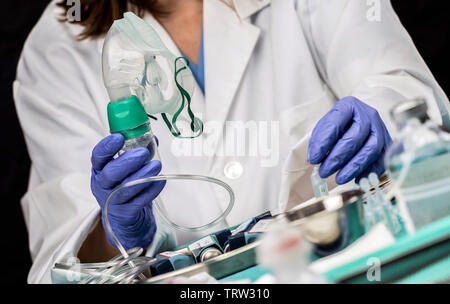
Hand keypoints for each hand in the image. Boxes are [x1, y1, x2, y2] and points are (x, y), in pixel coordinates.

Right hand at [90, 134, 164, 249]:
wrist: (125, 217)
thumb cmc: (125, 185)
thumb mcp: (126, 167)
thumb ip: (137, 151)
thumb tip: (152, 138)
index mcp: (100, 170)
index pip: (98, 157)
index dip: (107, 147)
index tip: (119, 137)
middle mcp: (103, 186)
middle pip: (110, 174)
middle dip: (127, 162)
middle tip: (143, 152)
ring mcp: (113, 201)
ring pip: (125, 189)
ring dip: (142, 175)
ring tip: (156, 165)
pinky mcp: (126, 213)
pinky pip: (139, 201)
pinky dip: (151, 190)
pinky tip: (160, 180)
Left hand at [308, 96, 391, 183]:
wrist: (358, 120)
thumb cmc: (339, 124)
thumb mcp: (326, 126)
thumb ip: (320, 140)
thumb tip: (316, 159)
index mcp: (349, 106)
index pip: (335, 124)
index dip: (323, 143)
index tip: (313, 159)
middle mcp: (368, 115)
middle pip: (354, 139)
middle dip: (337, 159)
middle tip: (324, 172)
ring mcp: (380, 128)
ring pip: (370, 150)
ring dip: (353, 168)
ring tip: (339, 179)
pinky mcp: (388, 143)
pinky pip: (382, 160)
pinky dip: (369, 172)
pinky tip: (357, 180)